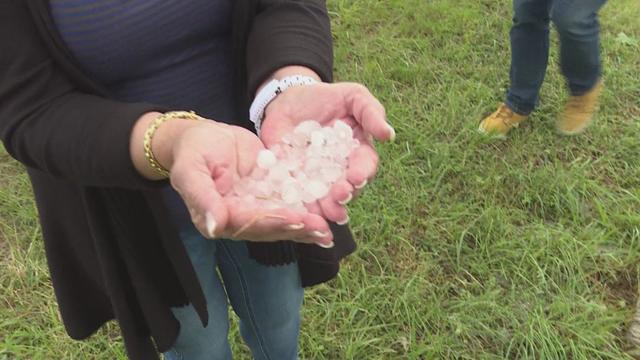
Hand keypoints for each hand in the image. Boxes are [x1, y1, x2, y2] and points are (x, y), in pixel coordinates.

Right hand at [168, 120, 333, 245]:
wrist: (204, 136)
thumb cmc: (193, 151)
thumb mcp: (191, 170)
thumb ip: (202, 198)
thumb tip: (214, 227)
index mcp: (217, 217)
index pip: (247, 222)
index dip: (272, 220)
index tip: (296, 219)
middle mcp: (238, 220)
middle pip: (269, 226)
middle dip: (296, 227)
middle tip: (321, 228)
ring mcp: (255, 209)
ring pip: (282, 221)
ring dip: (305, 226)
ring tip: (327, 229)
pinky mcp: (268, 196)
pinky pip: (288, 204)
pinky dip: (307, 211)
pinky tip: (327, 216)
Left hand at [259, 82, 394, 222]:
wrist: (288, 99)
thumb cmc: (326, 97)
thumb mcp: (352, 96)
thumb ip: (371, 113)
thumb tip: (389, 135)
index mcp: (358, 152)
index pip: (365, 166)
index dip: (362, 172)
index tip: (356, 177)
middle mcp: (340, 171)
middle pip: (347, 188)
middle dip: (345, 195)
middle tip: (340, 195)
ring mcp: (316, 179)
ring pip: (325, 200)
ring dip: (327, 208)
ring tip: (325, 212)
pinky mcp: (293, 182)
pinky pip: (298, 198)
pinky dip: (300, 207)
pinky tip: (300, 212)